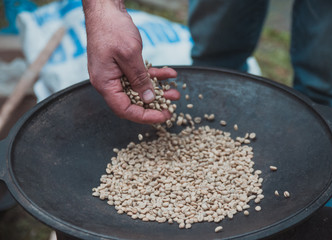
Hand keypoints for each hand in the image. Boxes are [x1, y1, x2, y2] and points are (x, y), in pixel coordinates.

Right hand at [82, 0, 179, 123]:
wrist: (106, 10)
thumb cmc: (112, 29)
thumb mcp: (130, 54)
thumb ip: (139, 78)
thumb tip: (148, 99)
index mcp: (105, 84)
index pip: (124, 110)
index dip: (144, 116)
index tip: (162, 117)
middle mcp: (109, 82)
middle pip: (133, 102)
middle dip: (154, 105)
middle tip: (171, 108)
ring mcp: (116, 75)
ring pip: (139, 89)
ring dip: (158, 91)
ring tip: (175, 92)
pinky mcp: (123, 66)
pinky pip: (140, 76)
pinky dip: (155, 75)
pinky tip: (170, 73)